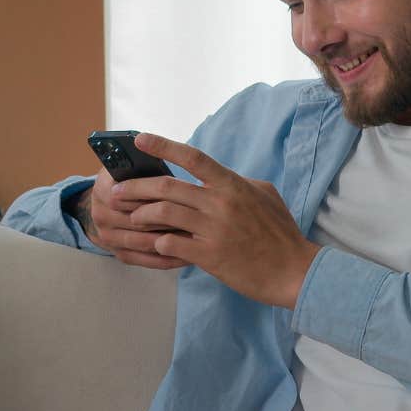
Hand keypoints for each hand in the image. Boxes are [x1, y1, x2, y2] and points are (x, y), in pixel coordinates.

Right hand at [76, 166, 189, 269]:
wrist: (112, 204)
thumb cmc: (136, 179)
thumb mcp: (137, 167)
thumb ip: (149, 165)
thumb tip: (173, 159)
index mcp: (104, 186)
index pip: (127, 193)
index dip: (153, 196)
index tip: (183, 196)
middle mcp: (100, 214)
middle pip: (137, 219)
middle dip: (167, 220)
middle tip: (198, 221)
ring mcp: (108, 237)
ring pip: (143, 242)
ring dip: (170, 242)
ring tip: (198, 239)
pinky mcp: (119, 254)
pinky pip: (146, 260)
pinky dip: (168, 259)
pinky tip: (189, 256)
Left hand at [112, 133, 321, 308]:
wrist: (293, 270)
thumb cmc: (280, 233)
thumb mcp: (265, 195)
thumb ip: (237, 182)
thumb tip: (218, 175)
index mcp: (232, 185)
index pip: (193, 157)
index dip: (163, 145)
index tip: (139, 139)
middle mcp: (220, 203)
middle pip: (166, 186)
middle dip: (135, 187)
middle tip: (117, 191)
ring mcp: (213, 229)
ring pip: (163, 214)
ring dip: (141, 215)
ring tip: (131, 218)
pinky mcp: (209, 255)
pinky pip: (170, 243)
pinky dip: (156, 242)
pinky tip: (154, 244)